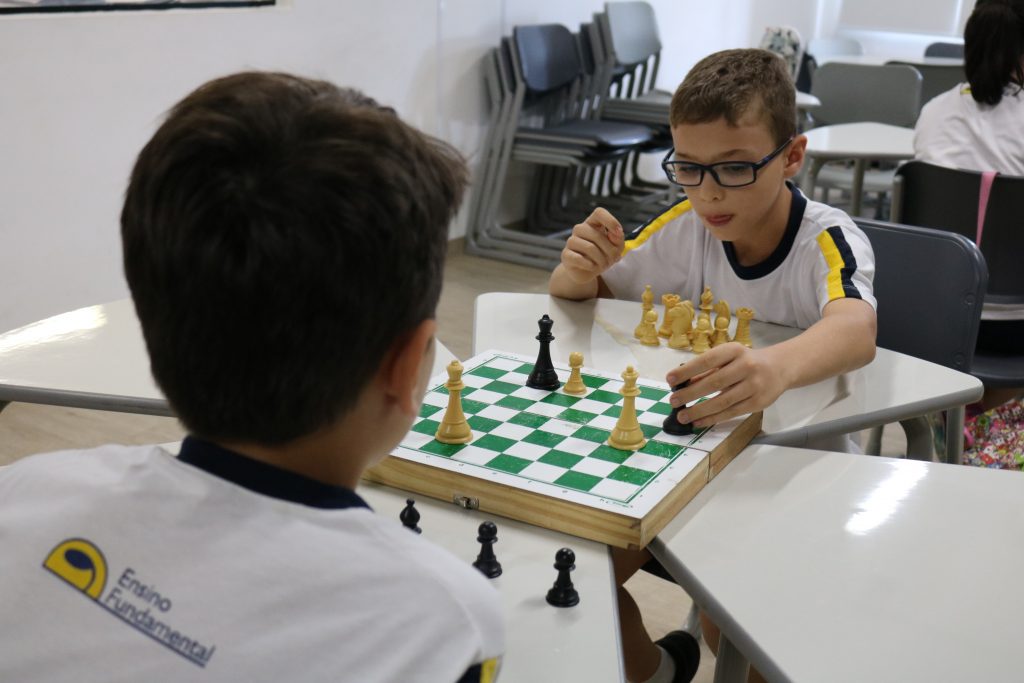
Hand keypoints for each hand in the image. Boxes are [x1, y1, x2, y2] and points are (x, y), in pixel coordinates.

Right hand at [559, 208, 624, 283]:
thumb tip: (615, 233)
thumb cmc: (602, 256)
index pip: (599, 213)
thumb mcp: (615, 248)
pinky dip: (590, 265)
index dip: (610, 221)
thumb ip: (618, 239)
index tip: (619, 232)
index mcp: (592, 223)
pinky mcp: (566, 255)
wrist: (587, 272)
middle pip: (597, 235)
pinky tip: (593, 267)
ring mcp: (571, 241)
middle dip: (610, 250)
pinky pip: (579, 259)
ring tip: (604, 265)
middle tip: (614, 259)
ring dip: (601, 259)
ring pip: (589, 248)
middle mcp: (580, 229)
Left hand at [665, 343, 785, 427]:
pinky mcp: (758, 403)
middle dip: (690, 394)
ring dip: (699, 410)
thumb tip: (682, 383)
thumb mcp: (728, 357)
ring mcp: (754, 386)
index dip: (687, 371)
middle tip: (673, 401)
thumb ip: (707, 370)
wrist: (779, 367)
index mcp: (735, 350)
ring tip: (682, 416)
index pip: (707, 360)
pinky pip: (731, 413)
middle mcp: (746, 366)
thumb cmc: (746, 361)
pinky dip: (712, 418)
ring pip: (722, 402)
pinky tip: (698, 421)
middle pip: (714, 383)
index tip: (670, 380)